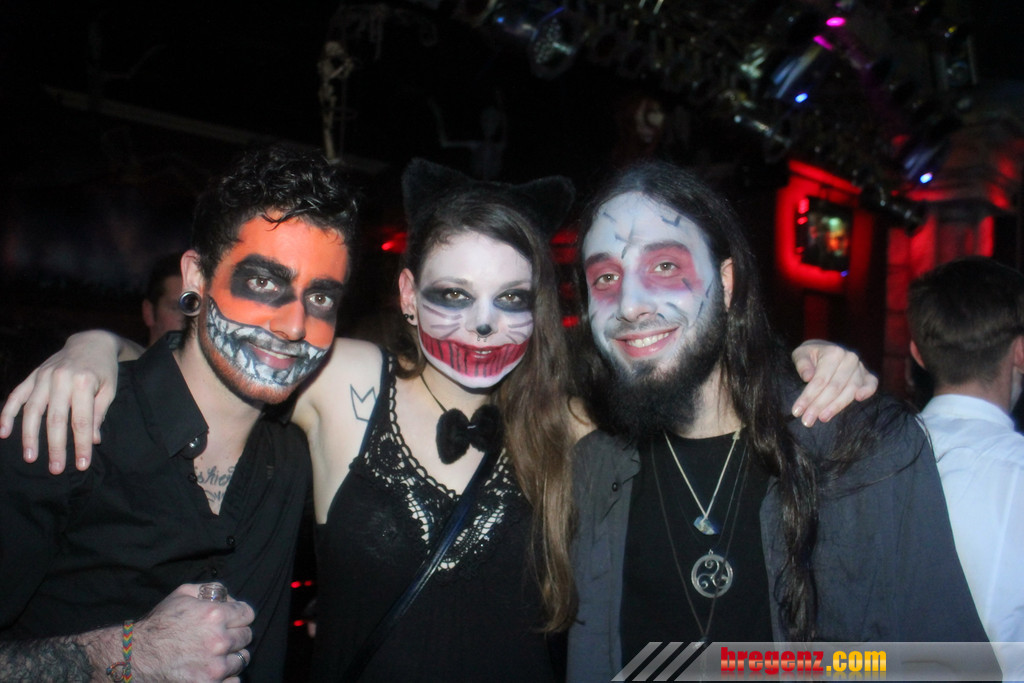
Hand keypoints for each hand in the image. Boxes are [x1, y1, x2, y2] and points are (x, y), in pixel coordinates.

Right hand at [0, 331, 124, 472]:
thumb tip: (92, 440)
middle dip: (56, 446)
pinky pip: (16, 395)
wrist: (91, 342)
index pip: (82, 420)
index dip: (81, 444)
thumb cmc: (104, 370)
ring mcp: (44, 376)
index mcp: (84, 382)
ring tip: (30, 457)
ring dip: (30, 436)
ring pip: (32, 410)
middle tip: (56, 469)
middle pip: (56, 419)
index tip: (82, 464)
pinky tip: (4, 432)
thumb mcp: (109, 390)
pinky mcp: (33, 375)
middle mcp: (61, 378)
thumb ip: (99, 414)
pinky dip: (7, 414)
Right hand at [99, 584, 254, 681]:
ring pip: (242, 659)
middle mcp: (219, 641)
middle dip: (235, 635)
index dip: (239, 616)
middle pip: (246, 636)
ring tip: (213, 655)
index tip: (231, 620)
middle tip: (218, 638)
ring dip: (231, 656)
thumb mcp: (182, 594)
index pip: (247, 614)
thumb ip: (211, 590)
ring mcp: (215, 667)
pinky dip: (226, 678)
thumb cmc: (158, 625)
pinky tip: (211, 671)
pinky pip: (234, 682)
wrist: (134, 659)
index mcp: (215, 615)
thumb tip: (231, 599)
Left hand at [790, 340, 877, 426]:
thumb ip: (802, 364)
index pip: (820, 380)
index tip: (797, 411)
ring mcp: (860, 367)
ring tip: (822, 418)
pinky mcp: (867, 375)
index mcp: (833, 353)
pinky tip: (859, 399)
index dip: (808, 397)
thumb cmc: (810, 355)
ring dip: (836, 407)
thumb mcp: (800, 354)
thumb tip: (807, 377)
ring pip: (850, 390)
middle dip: (819, 406)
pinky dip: (867, 391)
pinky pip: (871, 383)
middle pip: (834, 388)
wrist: (824, 351)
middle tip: (807, 420)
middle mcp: (849, 359)